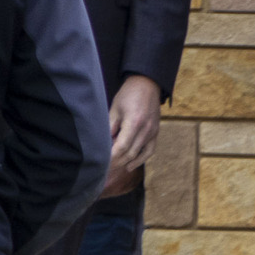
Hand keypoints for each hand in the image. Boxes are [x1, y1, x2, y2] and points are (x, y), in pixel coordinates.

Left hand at [102, 74, 160, 189]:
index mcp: (135, 122)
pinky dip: (140, 160)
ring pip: (139, 154)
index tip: (99, 163)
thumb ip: (110, 127)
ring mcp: (153, 132)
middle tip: (101, 169)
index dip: (110, 157)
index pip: (121, 147)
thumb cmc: (128, 94)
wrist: (148, 85)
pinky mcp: (156, 133)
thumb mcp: (115, 108)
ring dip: (125, 163)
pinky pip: (149, 150)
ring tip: (112, 168)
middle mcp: (146, 130)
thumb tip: (103, 144)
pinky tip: (129, 166)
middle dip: (115, 163)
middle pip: (130, 153)